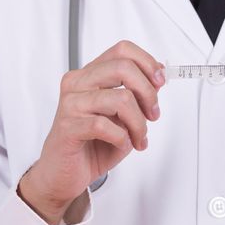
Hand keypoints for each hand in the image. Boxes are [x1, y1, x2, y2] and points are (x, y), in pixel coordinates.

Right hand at [18, 40, 164, 224]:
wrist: (65, 174)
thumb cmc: (93, 143)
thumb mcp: (124, 116)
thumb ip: (137, 93)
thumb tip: (158, 73)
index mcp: (90, 74)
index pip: (122, 50)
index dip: (147, 63)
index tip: (160, 82)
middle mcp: (77, 83)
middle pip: (123, 68)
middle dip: (147, 93)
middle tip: (153, 114)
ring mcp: (71, 103)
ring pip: (121, 98)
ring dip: (139, 123)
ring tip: (138, 138)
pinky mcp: (67, 126)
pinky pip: (106, 126)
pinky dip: (122, 138)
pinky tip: (121, 144)